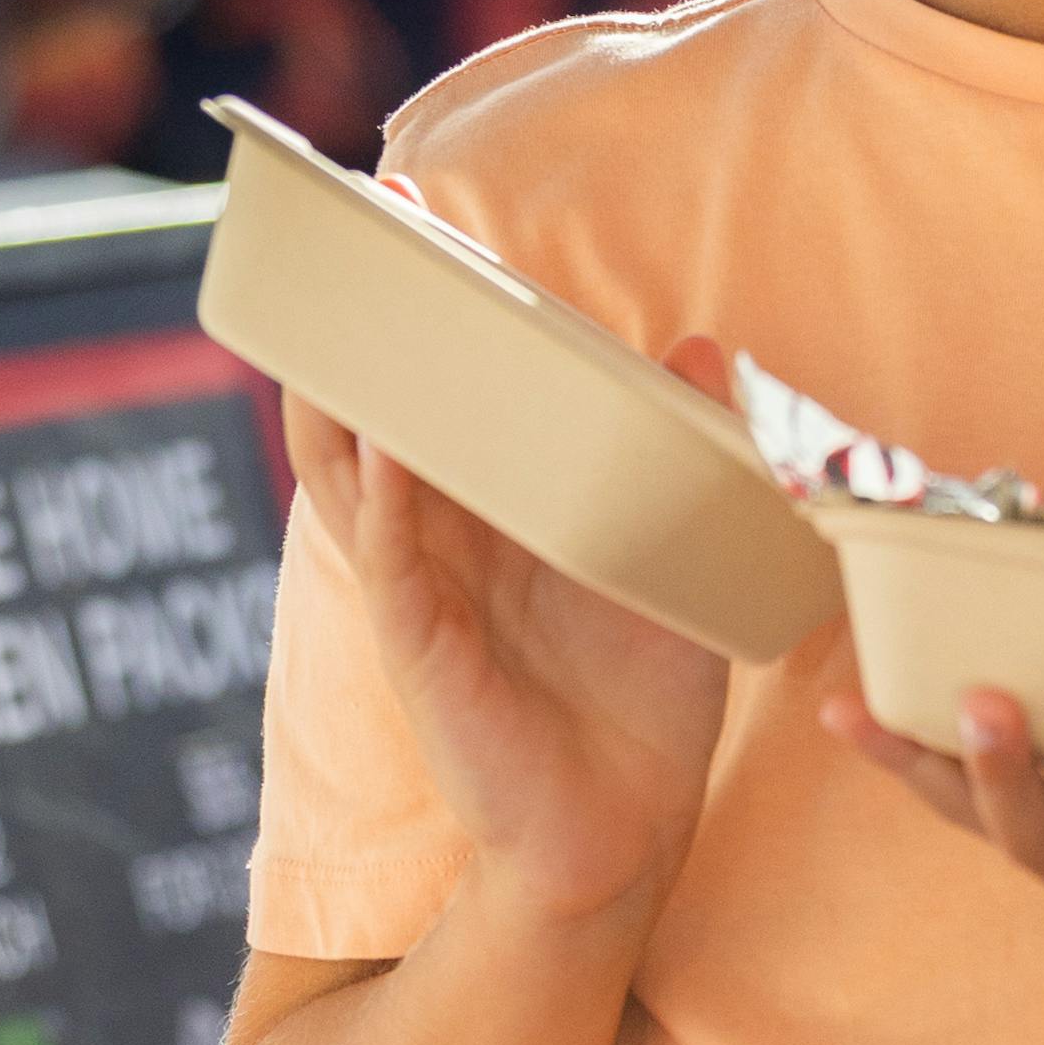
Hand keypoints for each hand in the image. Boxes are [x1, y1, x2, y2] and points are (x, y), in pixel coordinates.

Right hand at [279, 186, 729, 931]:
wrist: (621, 831)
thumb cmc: (635, 696)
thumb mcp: (668, 553)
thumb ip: (683, 451)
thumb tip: (703, 344)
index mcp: (492, 510)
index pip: (444, 392)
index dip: (428, 312)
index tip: (418, 214)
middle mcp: (442, 538)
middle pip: (378, 412)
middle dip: (370, 323)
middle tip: (372, 224)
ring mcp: (421, 591)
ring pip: (356, 476)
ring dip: (345, 398)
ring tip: (340, 320)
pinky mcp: (424, 652)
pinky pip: (392, 566)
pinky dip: (386, 507)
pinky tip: (389, 456)